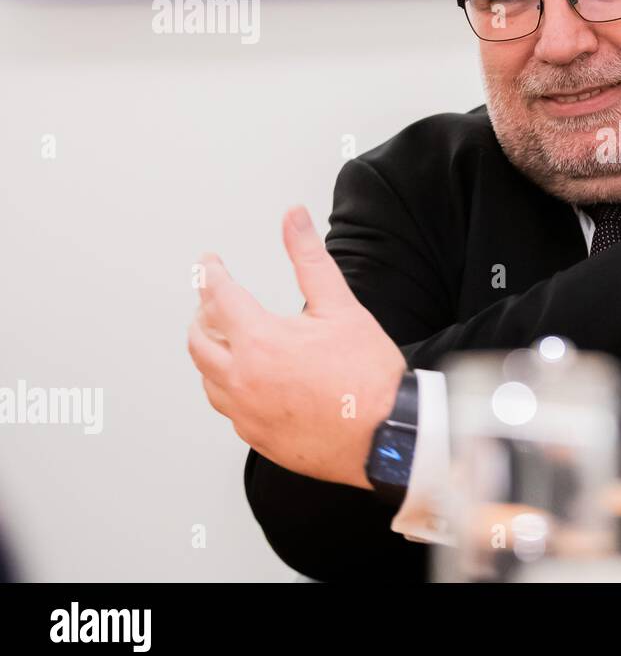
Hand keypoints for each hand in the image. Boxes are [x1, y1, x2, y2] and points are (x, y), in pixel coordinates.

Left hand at [186, 206, 406, 488]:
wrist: (386, 434)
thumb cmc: (368, 376)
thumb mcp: (340, 306)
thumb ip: (309, 259)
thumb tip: (293, 219)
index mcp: (259, 341)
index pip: (218, 296)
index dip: (211, 273)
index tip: (209, 264)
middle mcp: (242, 378)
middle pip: (199, 340)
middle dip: (203, 314)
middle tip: (215, 301)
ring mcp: (246, 412)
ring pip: (207, 377)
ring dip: (211, 352)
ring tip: (227, 339)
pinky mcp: (256, 436)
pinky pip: (227, 407)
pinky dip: (228, 385)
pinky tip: (247, 379)